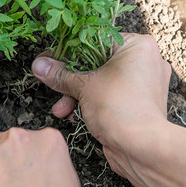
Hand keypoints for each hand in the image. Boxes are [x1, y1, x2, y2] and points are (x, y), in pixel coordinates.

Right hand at [31, 34, 170, 186]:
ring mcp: (143, 82)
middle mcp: (144, 60)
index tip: (51, 57)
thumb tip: (41, 65)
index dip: (69, 49)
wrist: (143, 149)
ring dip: (78, 93)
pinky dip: (92, 101)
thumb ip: (61, 74)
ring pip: (102, 79)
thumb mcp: (84, 87)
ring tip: (61, 107)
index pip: (96, 37)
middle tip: (52, 80)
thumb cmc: (121, 109)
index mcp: (137, 46)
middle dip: (71, 77)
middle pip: (97, 60)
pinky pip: (110, 94)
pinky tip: (75, 113)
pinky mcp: (138, 102)